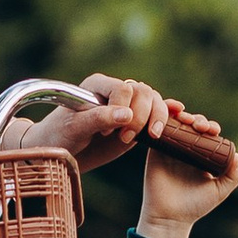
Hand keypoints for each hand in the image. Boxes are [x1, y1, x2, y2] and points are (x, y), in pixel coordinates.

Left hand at [20, 73, 166, 164]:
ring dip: (157, 117)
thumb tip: (127, 115)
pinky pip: (157, 112)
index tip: (109, 131)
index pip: (123, 88)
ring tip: (151, 136)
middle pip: (143, 92)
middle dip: (141, 116)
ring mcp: (128, 105)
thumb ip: (99, 118)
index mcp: (98, 85)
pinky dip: (167, 113)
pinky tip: (177, 114)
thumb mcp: (75, 128)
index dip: (123, 109)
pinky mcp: (136, 121)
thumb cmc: (60, 136)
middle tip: (125, 138)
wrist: (60, 152)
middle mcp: (115, 91)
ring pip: (153, 100)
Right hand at [139, 106, 237, 237]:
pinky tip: (169, 114)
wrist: (169, 217)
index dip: (211, 127)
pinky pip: (157, 130)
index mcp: (200, 157)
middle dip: (199, 120)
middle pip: (192, 126)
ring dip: (182, 116)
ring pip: (176, 125)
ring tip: (187, 120)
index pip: (207, 135)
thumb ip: (232, 175)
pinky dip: (163, 119)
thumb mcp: (220, 190)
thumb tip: (236, 155)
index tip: (213, 131)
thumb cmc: (195, 206)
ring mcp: (169, 149)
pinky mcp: (154, 151)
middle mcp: (185, 151)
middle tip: (201, 127)